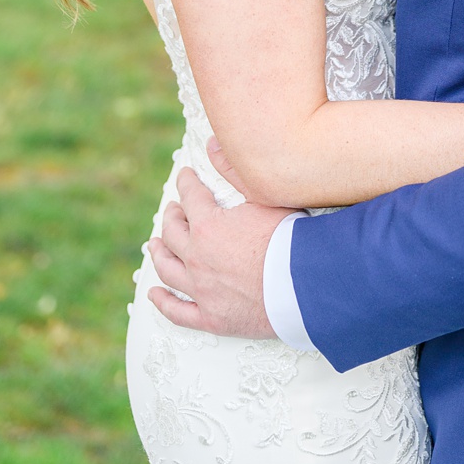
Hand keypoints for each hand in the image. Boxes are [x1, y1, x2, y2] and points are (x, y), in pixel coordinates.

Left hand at [144, 167, 292, 337]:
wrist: (309, 286)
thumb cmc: (291, 238)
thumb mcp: (264, 197)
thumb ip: (235, 171)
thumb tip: (211, 144)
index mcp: (207, 225)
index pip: (190, 197)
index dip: (187, 183)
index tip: (186, 177)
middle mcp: (197, 257)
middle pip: (173, 233)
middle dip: (172, 218)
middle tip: (174, 212)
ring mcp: (202, 290)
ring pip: (168, 269)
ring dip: (159, 254)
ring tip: (155, 246)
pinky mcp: (212, 318)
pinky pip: (178, 312)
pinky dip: (163, 303)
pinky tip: (155, 294)